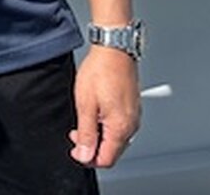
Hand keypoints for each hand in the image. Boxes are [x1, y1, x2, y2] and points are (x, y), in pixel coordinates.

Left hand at [69, 46, 140, 168]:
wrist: (113, 49)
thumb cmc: (101, 71)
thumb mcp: (85, 105)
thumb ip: (86, 134)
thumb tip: (85, 156)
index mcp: (120, 128)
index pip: (105, 160)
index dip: (87, 158)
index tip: (75, 148)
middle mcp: (131, 125)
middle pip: (112, 152)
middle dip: (92, 147)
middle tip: (77, 132)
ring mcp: (133, 116)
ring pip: (115, 140)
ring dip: (98, 136)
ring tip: (85, 119)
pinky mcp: (132, 107)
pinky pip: (119, 126)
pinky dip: (106, 126)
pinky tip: (96, 112)